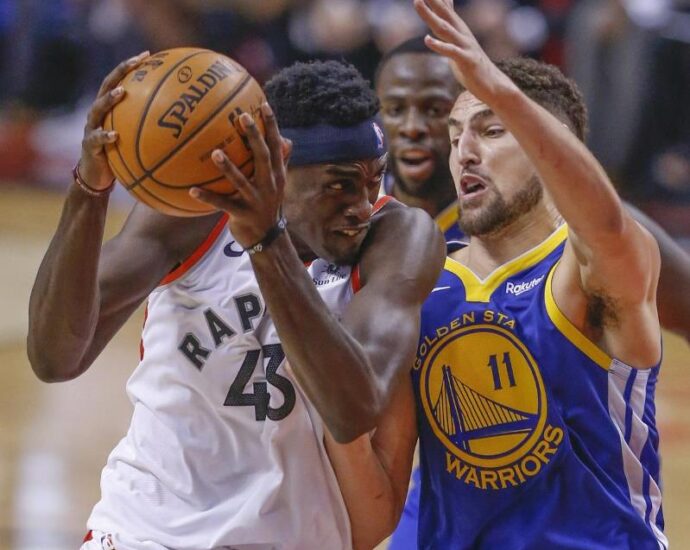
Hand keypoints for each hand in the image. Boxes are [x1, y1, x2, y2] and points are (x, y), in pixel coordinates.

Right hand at [79, 51, 148, 190]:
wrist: (96, 176)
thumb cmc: (120, 157)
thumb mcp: (136, 141)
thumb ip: (150, 130)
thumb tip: (182, 127)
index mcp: (110, 109)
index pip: (119, 81)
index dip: (130, 66)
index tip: (148, 55)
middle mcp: (98, 113)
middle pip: (106, 86)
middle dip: (120, 72)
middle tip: (135, 63)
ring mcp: (91, 127)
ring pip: (97, 108)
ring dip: (109, 99)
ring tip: (122, 93)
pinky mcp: (88, 146)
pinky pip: (95, 139)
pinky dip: (104, 136)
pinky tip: (114, 135)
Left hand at [189, 102, 292, 247]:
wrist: (268, 238)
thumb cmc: (268, 206)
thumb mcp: (278, 184)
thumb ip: (281, 162)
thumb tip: (287, 139)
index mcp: (277, 175)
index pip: (276, 146)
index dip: (272, 126)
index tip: (264, 105)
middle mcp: (269, 185)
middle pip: (263, 157)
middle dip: (254, 136)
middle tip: (242, 117)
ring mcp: (256, 200)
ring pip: (242, 181)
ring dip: (228, 167)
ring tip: (215, 153)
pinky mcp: (242, 214)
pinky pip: (222, 204)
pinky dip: (208, 197)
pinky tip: (191, 190)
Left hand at [413, 0, 510, 101]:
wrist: (492, 84)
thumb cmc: (471, 62)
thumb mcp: (458, 41)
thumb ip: (451, 24)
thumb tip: (446, 6)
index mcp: (459, 29)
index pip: (445, 9)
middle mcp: (462, 34)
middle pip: (443, 13)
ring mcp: (465, 46)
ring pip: (444, 28)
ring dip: (430, 15)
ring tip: (417, 2)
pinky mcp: (467, 60)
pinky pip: (451, 51)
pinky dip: (439, 45)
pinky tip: (427, 40)